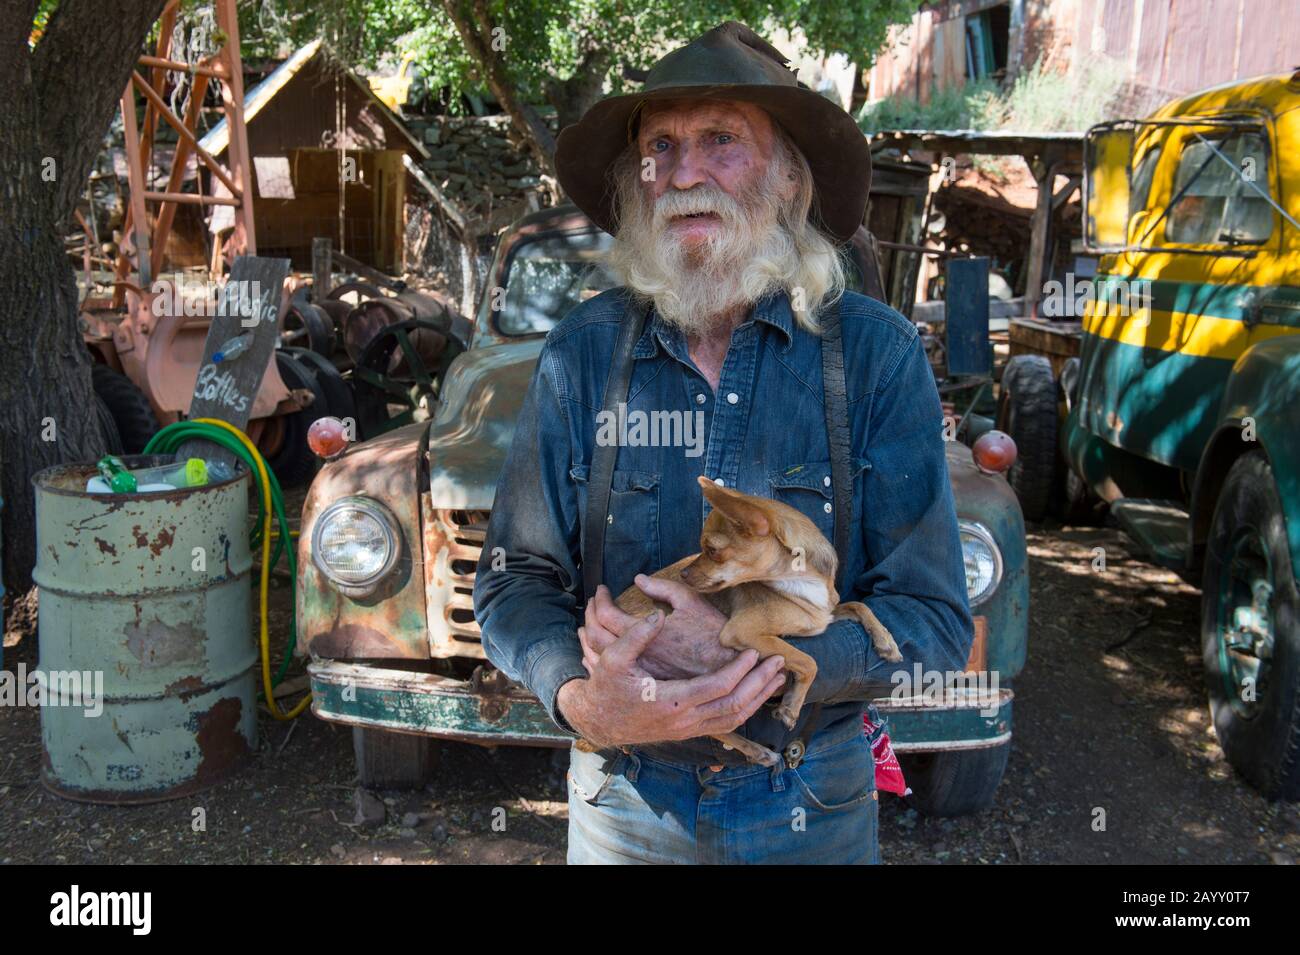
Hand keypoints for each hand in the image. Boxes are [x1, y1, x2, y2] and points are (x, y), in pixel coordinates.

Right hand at [558, 609, 786, 749]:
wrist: (598, 721)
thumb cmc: (606, 688)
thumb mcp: (612, 660)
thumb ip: (635, 637)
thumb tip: (657, 615)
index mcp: (670, 702)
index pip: (716, 688)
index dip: (739, 670)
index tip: (754, 651)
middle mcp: (684, 720)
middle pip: (734, 705)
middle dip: (760, 684)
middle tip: (779, 664)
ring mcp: (688, 729)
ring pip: (734, 718)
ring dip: (758, 698)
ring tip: (777, 679)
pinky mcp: (689, 730)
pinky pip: (726, 724)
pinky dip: (745, 708)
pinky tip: (756, 694)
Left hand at [579, 576, 734, 679]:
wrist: (731, 668)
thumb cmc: (712, 633)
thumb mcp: (690, 602)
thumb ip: (661, 588)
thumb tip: (638, 579)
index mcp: (645, 634)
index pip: (606, 615)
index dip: (601, 599)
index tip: (602, 590)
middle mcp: (637, 656)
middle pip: (596, 636)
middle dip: (590, 616)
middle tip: (592, 603)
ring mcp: (640, 672)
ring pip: (599, 658)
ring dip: (590, 639)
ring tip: (589, 626)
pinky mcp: (646, 682)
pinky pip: (611, 674)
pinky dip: (598, 659)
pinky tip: (596, 654)